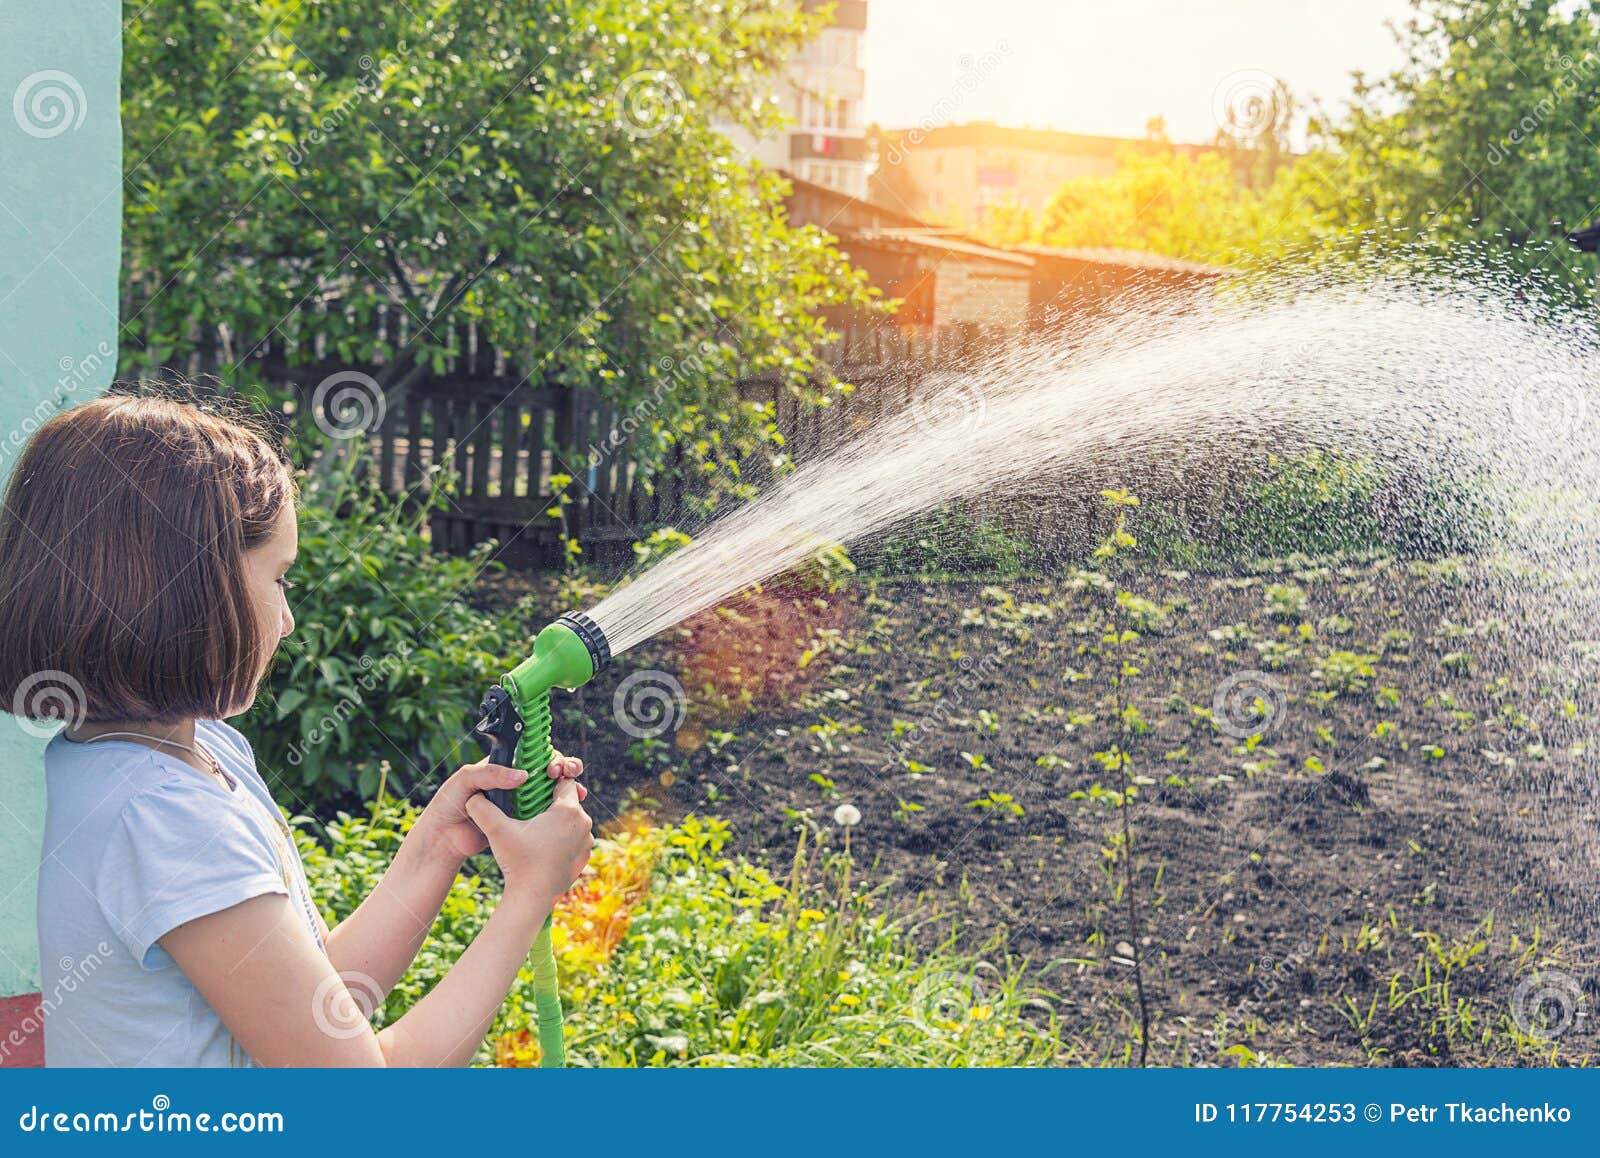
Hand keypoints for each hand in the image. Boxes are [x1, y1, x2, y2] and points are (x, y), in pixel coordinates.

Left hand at [415, 753, 587, 864]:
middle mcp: (513, 783)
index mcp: (502, 767)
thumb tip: (523, 776)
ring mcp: (518, 804)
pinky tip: (571, 811)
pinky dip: (558, 813)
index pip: (530, 754)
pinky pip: (543, 816)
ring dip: (567, 790)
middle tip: (567, 772)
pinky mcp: (520, 824)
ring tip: (576, 791)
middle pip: (545, 772)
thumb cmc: (449, 803)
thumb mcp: (466, 779)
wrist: (443, 840)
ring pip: (548, 793)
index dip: (547, 754)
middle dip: (563, 768)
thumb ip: (492, 773)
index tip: (554, 762)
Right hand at [465, 777, 593, 903]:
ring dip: (557, 820)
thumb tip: (471, 796)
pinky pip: (574, 838)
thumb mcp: (497, 831)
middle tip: (530, 808)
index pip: (564, 782)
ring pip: (572, 820)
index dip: (549, 781)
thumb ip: (483, 808)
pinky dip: (562, 838)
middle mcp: (584, 823)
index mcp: (568, 811)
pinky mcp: (584, 856)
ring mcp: (587, 841)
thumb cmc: (517, 861)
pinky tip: (543, 844)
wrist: (532, 898)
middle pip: (568, 801)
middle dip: (550, 802)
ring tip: (536, 827)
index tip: (534, 788)